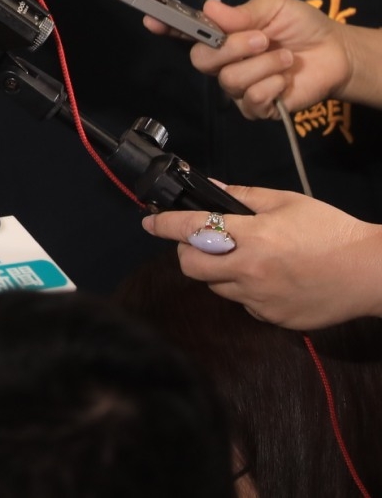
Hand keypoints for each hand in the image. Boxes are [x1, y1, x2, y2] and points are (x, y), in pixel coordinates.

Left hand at [143, 185, 381, 329]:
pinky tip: (269, 279)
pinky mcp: (273, 319)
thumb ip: (245, 196)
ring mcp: (259, 299)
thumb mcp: (287, 202)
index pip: (189, 229)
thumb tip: (213, 189)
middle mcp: (248, 270)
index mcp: (251, 236)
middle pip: (190, 266)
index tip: (148, 222)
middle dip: (188, 252)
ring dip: (218, 272)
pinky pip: (244, 304)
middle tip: (202, 242)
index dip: (162, 224)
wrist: (371, 272)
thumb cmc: (331, 230)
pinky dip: (246, 291)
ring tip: (244, 258)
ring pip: (216, 287)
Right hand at [151, 0, 356, 117]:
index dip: (166, 27)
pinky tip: (284, 79)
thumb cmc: (300, 25)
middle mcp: (222, 61)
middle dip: (232, 48)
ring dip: (262, 66)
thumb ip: (242, 12)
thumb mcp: (273, 6)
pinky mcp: (256, 107)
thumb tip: (210, 9)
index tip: (152, 21)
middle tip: (263, 40)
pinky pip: (250, 100)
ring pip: (229, 79)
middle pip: (201, 60)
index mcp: (220, 33)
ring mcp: (237, 86)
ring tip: (285, 58)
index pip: (184, 31)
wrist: (335, 53)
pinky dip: (272, 85)